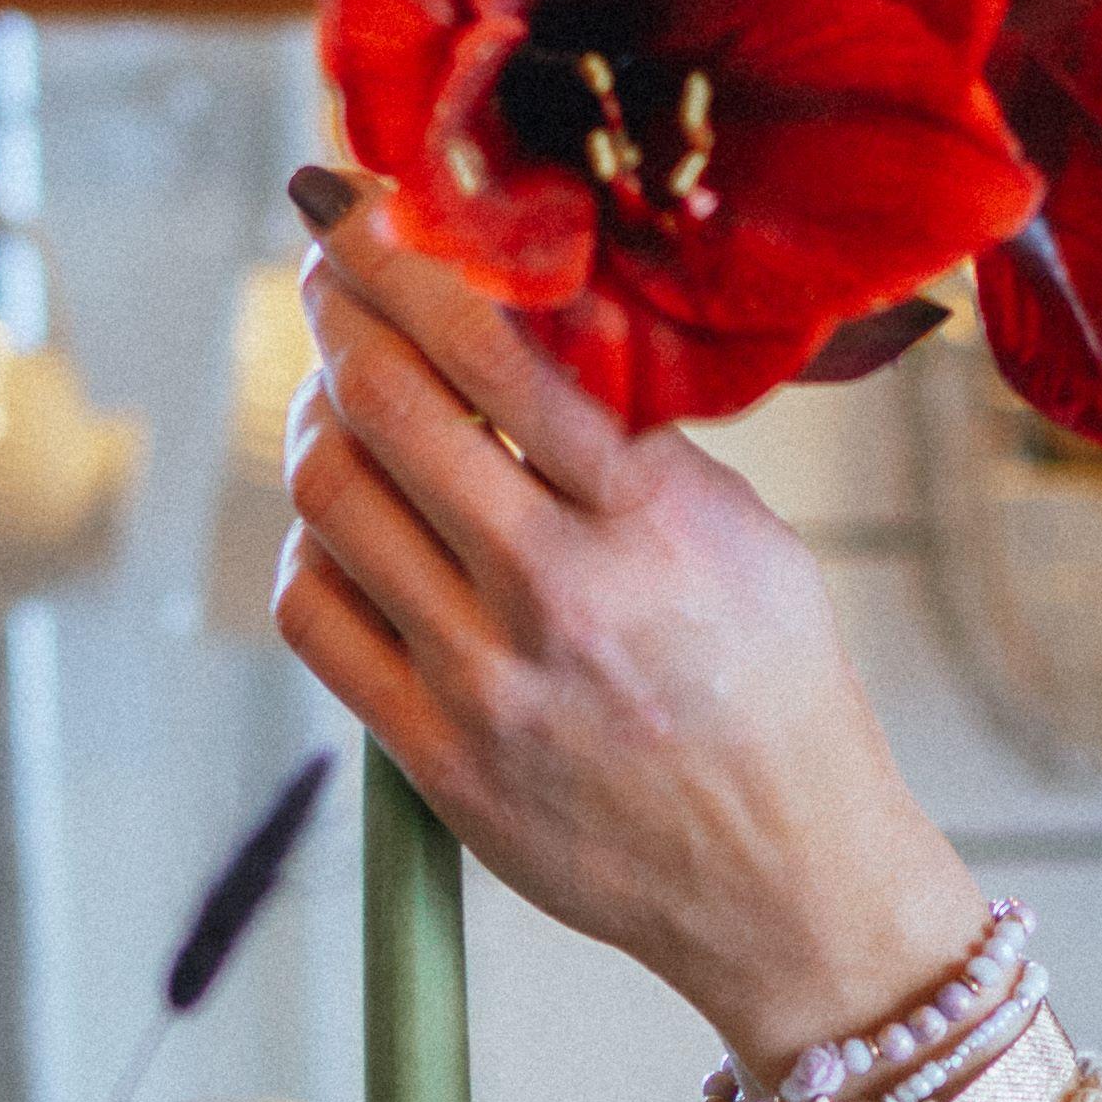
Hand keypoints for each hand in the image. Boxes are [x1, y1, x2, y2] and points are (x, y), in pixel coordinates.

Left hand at [274, 199, 989, 1078]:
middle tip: (338, 285)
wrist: (788, 889)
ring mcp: (484, 685)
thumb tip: (517, 328)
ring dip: (317, 425)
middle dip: (340, 316)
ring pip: (326, 498)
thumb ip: (638, 442)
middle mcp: (557, 597)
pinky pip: (313, 615)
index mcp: (650, 524)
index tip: (369, 213)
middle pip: (382, 404)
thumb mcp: (750, 541)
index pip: (493, 350)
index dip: (404, 260)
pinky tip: (352, 536)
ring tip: (345, 407)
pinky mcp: (434, 761)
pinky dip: (313, 552)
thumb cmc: (777, 699)